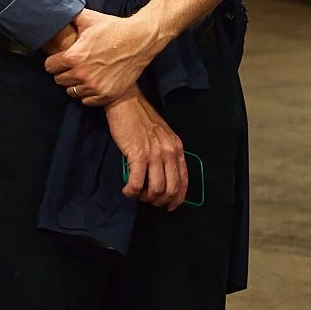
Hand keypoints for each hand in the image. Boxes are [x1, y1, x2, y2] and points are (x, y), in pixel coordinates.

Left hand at [45, 9, 162, 107]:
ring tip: (84, 74)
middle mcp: (82, 74)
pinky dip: (88, 94)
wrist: (140, 40)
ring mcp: (95, 87)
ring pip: (72, 92)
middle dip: (63, 73)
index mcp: (74, 56)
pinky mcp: (107, 94)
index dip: (54, 61)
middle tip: (74, 66)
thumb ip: (70, 18)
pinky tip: (94, 83)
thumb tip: (58, 14)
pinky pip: (87, 101)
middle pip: (59, 81)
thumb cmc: (114, 28)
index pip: (49, 66)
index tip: (60, 59)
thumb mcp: (89, 18)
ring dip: (75, 84)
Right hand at [104, 94, 187, 210]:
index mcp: (177, 148)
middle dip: (159, 201)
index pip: (184, 180)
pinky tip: (127, 189)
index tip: (169, 206)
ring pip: (156, 189)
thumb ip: (166, 153)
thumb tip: (163, 176)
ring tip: (136, 193)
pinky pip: (137, 183)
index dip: (177, 198)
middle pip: (171, 189)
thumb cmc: (141, 119)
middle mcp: (169, 152)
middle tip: (148, 200)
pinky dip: (132, 191)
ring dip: (145, 197)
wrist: (126, 103)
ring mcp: (154, 154)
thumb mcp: (163, 136)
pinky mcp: (138, 155)